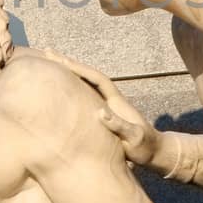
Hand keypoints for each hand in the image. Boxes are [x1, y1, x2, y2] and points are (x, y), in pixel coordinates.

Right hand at [38, 50, 158, 167]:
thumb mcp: (134, 138)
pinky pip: (84, 96)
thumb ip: (120, 125)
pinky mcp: (104, 114)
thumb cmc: (145, 147)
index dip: (80, 69)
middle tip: (47, 51)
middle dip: (68, 63)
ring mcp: (107, 106)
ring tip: (49, 64)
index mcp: (116, 102)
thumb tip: (99, 112)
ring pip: (84, 84)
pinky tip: (59, 87)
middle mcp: (110, 99)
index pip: (96, 79)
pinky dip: (71, 87)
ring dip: (68, 73)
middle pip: (87, 76)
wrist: (155, 152)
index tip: (62, 60)